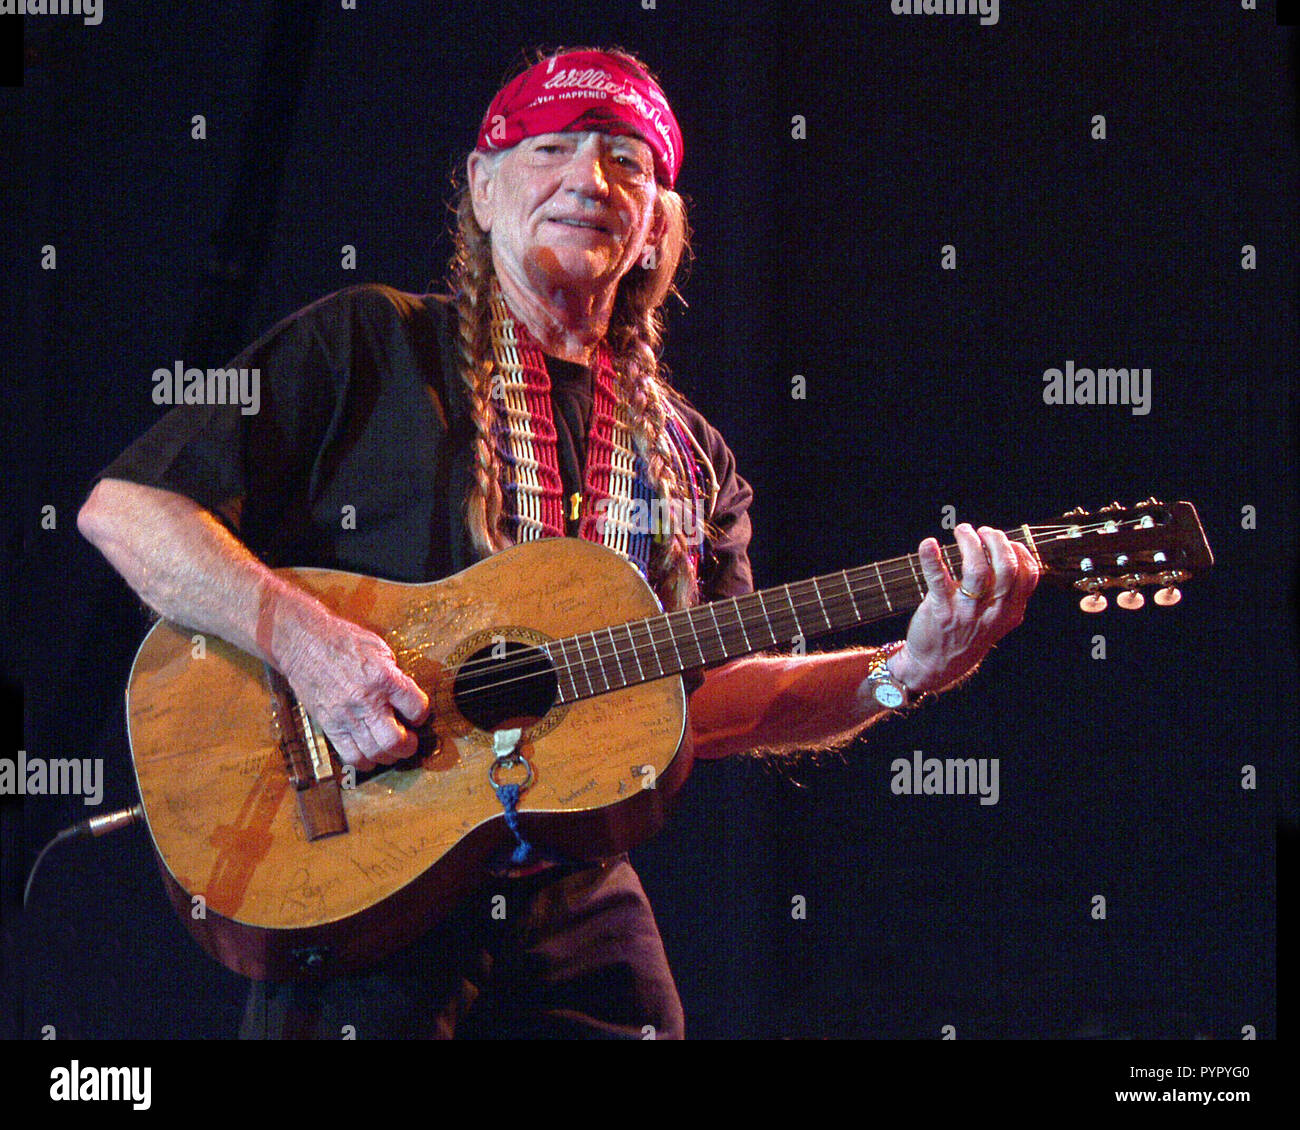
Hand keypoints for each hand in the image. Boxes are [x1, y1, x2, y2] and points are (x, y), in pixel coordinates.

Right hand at [276, 604, 429, 771]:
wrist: (303, 643)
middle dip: (408, 746)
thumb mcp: (379, 648)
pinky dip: (364, 761)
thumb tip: (406, 697)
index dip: (421, 715)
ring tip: (390, 748)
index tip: (416, 714)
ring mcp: (346, 715)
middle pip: (395, 741)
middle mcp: (366, 700)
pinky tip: (369, 754)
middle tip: (408, 740)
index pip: (417, 709)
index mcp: (384, 678)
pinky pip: (349, 755)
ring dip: (388, 756)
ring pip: (373, 753)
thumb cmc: (343, 641)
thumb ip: (394, 675)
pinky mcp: (328, 725)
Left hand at [890, 523, 1039, 695]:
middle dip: (996, 541)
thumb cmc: (966, 634)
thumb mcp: (996, 621)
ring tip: (962, 531)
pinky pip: (938, 578)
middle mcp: (992, 612)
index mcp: (1010, 612)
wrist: (936, 666)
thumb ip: (1006, 595)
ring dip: (970, 542)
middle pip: (1006, 567)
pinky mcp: (941, 611)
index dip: (1018, 551)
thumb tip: (1008, 553)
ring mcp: (966, 612)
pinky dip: (931, 557)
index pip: (1028, 575)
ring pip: (977, 569)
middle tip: (982, 531)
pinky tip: (928, 544)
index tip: (1004, 540)